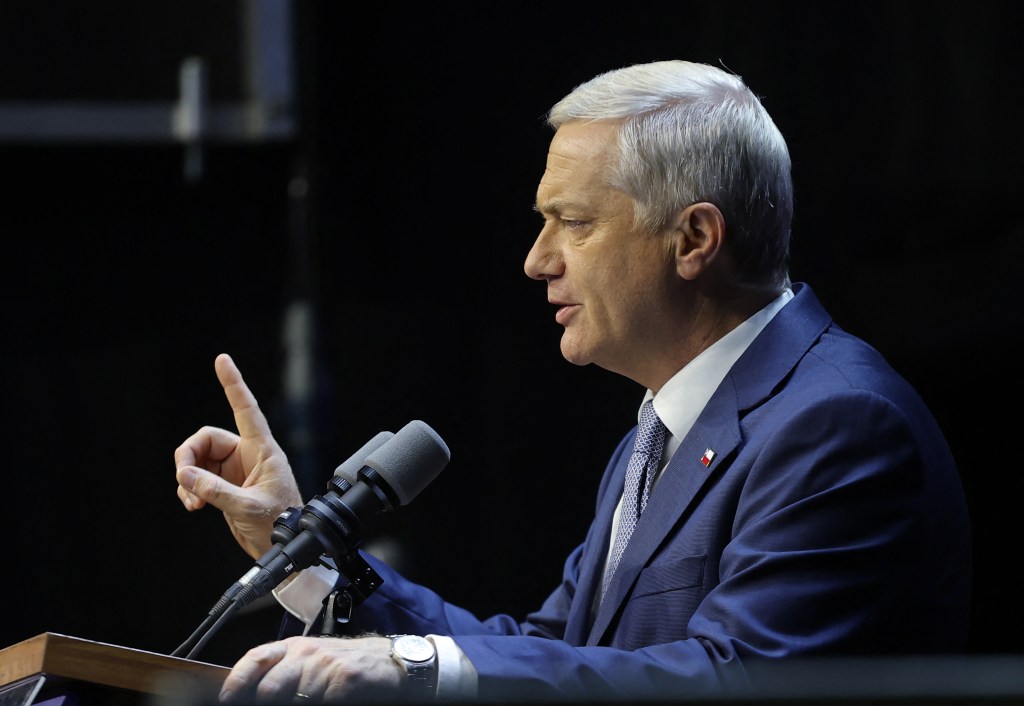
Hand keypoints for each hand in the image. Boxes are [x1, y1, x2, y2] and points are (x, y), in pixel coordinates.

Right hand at [174, 353, 303, 558]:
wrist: (283, 547)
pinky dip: (190, 490)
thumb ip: (216, 492)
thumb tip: (186, 477)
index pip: (246, 409)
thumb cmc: (281, 523)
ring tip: (192, 503)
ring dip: (188, 479)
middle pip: (206, 439)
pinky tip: (193, 505)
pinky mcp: (224, 486)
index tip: (223, 360)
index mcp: (263, 450)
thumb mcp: (248, 508)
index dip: (234, 384)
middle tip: (185, 481)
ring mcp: (234, 470)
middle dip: (189, 458)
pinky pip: (197, 478)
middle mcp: (247, 455)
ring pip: (197, 460)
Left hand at [219, 635, 403, 703]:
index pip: (255, 658)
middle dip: (261, 703)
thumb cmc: (348, 666)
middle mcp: (307, 653)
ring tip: (301, 703)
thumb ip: (284, 675)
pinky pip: (318, 701)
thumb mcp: (312, 663)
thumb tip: (254, 694)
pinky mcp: (345, 680)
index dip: (236, 682)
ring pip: (291, 698)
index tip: (225, 699)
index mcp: (294, 648)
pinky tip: (321, 703)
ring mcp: (326, 666)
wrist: (390, 663)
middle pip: (269, 687)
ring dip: (292, 704)